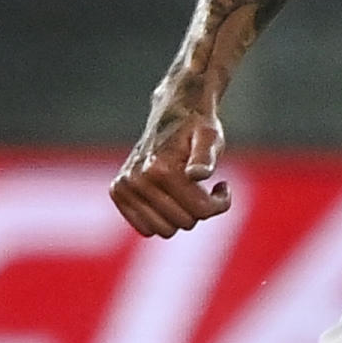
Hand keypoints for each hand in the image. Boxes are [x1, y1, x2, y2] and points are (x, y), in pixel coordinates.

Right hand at [109, 101, 232, 237]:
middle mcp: (136, 179)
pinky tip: (172, 199)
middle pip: (183, 223)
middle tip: (205, 189)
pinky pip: (145, 228)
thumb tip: (198, 175)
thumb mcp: (210, 137)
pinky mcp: (118, 192)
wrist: (173, 111)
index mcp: (160, 168)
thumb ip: (205, 157)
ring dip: (181, 216)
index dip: (219, 203)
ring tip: (188, 194)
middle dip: (199, 210)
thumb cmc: (197, 127)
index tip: (223, 186)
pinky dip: (162, 219)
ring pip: (164, 230)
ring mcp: (124, 187)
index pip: (200, 211)